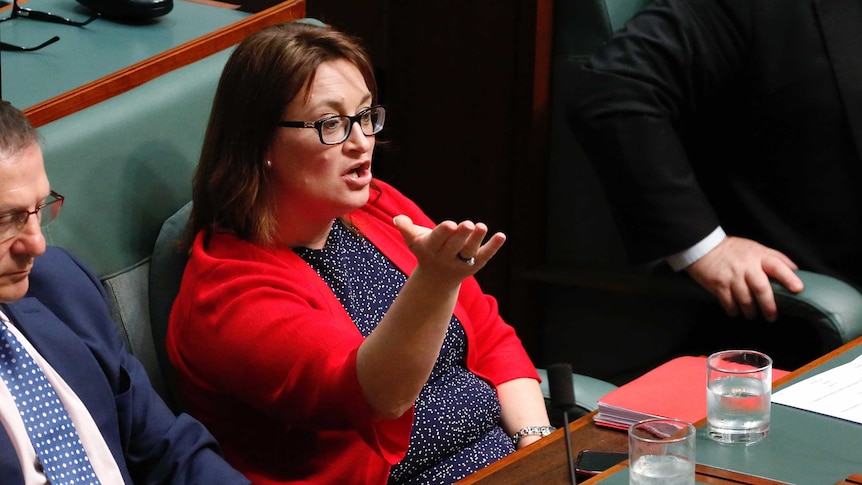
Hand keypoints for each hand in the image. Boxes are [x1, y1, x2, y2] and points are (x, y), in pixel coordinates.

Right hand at [393, 215, 505, 281]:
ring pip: (469, 253)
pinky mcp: (475, 265)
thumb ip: (406, 229)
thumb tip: (398, 219)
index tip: (451, 224)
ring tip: (482, 226)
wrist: (436, 280)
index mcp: (430, 250)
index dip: (444, 233)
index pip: (437, 240)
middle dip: (461, 236)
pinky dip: (493, 247)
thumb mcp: (414, 241)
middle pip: (454, 247)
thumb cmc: (426, 251)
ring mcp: (461, 263)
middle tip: (468, 224)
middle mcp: (445, 258)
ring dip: (476, 240)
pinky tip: (502, 235)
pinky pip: (485, 256)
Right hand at [685, 236, 802, 321]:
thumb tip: (796, 270)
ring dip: (750, 311)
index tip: (798, 289)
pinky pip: (729, 303)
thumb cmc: (734, 250)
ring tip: (752, 315)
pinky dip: (734, 311)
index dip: (788, 277)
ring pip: (745, 300)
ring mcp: (731, 277)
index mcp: (758, 256)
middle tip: (772, 317)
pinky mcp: (718, 285)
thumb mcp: (756, 248)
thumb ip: (775, 257)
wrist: (704, 248)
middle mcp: (746, 267)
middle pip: (761, 289)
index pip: (777, 266)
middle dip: (768, 306)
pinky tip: (736, 311)